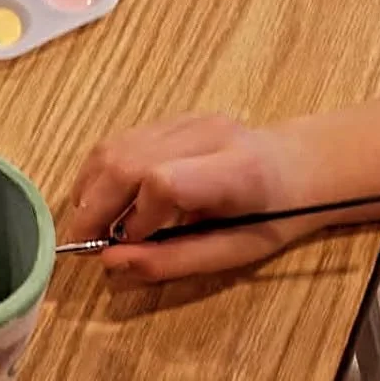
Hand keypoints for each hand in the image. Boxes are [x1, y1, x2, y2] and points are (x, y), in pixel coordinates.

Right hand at [66, 113, 310, 281]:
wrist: (296, 168)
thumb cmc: (269, 218)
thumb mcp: (234, 253)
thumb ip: (174, 259)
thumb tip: (112, 261)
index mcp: (235, 171)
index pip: (164, 181)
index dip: (134, 217)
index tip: (127, 245)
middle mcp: (206, 135)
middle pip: (126, 161)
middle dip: (95, 207)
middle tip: (83, 242)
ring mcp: (183, 120)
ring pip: (112, 148)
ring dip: (88, 189)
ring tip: (87, 223)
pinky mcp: (168, 118)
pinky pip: (116, 142)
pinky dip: (97, 174)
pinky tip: (99, 199)